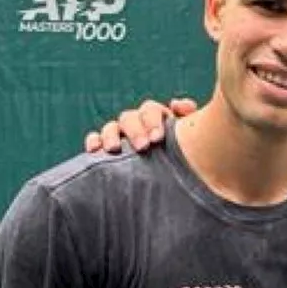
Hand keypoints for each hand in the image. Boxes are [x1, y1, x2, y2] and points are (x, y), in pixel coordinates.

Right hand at [84, 97, 198, 153]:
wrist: (175, 184)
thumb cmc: (184, 160)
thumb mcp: (192, 141)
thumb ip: (188, 118)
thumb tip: (175, 103)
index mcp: (156, 119)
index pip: (150, 110)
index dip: (152, 120)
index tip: (158, 138)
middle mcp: (137, 125)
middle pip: (129, 117)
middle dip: (135, 130)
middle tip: (143, 147)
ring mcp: (120, 136)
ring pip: (111, 127)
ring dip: (111, 135)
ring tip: (114, 150)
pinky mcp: (105, 149)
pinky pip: (95, 140)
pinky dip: (93, 141)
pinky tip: (94, 150)